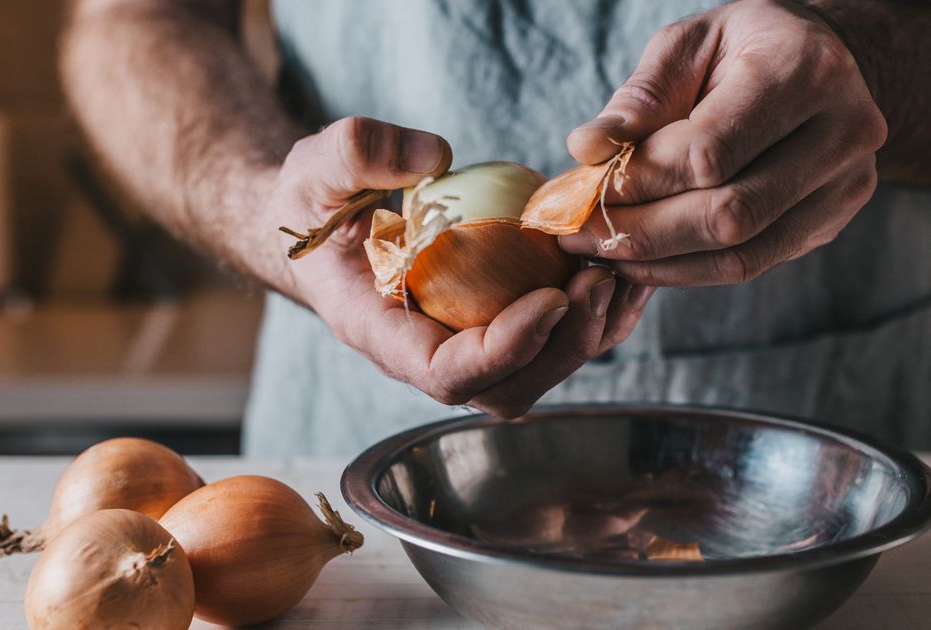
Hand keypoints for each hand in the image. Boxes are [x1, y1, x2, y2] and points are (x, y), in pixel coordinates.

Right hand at [273, 116, 654, 416]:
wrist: (317, 223)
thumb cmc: (311, 200)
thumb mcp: (315, 166)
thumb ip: (357, 152)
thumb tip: (435, 156)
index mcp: (379, 333)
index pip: (446, 374)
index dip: (504, 350)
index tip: (551, 297)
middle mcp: (425, 353)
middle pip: (506, 387)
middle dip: (563, 346)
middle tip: (600, 278)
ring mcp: (461, 345)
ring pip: (537, 372)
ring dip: (588, 333)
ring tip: (618, 269)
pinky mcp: (490, 324)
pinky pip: (550, 339)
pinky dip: (592, 314)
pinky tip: (618, 266)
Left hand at [564, 0, 885, 285]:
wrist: (827, 64)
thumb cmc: (744, 47)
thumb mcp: (690, 44)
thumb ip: (640, 96)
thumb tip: (586, 149)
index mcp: (805, 69)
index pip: (709, 152)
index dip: (640, 181)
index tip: (583, 191)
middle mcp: (843, 131)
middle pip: (729, 213)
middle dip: (642, 231)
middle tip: (578, 235)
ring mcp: (845, 186)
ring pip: (740, 253)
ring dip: (658, 262)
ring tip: (601, 251)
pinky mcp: (830, 223)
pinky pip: (750, 265)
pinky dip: (686, 270)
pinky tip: (643, 260)